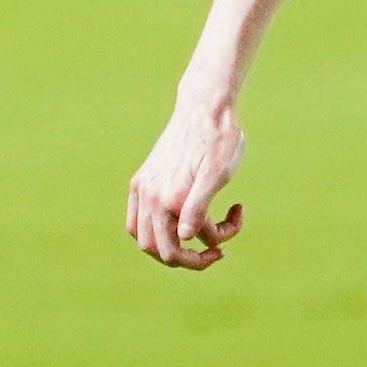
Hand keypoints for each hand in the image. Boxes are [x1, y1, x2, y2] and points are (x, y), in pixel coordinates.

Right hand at [126, 102, 244, 269]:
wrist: (204, 108)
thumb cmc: (220, 140)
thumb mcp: (218, 174)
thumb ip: (199, 206)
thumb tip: (184, 238)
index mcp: (170, 198)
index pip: (181, 248)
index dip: (210, 250)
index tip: (230, 233)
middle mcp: (150, 196)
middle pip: (158, 251)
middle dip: (189, 258)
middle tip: (218, 249)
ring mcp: (142, 188)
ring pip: (144, 239)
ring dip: (170, 247)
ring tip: (199, 236)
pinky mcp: (141, 180)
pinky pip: (136, 220)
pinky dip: (155, 231)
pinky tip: (179, 221)